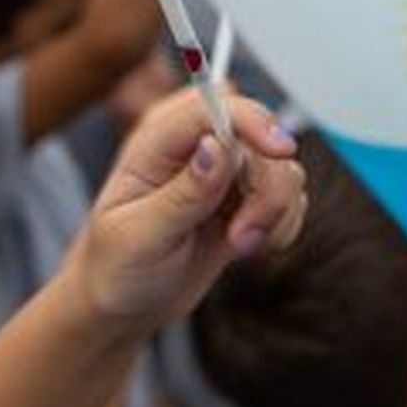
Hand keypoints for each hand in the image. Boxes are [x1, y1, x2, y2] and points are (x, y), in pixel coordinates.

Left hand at [73, 89, 306, 335]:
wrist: (124, 301)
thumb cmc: (116, 264)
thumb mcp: (139, 235)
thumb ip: (182, 193)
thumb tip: (217, 146)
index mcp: (159, 138)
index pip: (217, 105)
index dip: (253, 121)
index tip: (279, 151)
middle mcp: (197, 144)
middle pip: (261, 137)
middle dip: (266, 189)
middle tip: (240, 236)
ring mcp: (225, 170)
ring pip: (282, 168)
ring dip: (273, 213)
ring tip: (238, 245)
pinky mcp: (246, 196)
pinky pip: (290, 195)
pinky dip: (280, 225)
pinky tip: (247, 247)